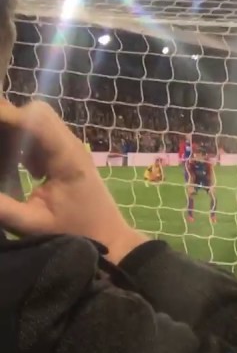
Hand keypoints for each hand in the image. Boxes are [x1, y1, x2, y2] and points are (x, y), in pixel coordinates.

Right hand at [0, 99, 146, 262]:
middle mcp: (70, 146)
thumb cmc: (76, 233)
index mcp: (68, 157)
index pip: (36, 120)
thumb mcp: (33, 224)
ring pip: (35, 121)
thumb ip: (1, 206)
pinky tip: (7, 161)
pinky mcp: (62, 156)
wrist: (110, 239)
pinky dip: (18, 140)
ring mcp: (68, 149)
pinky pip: (37, 136)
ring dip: (11, 130)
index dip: (6, 115)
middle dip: (6, 119)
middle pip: (35, 113)